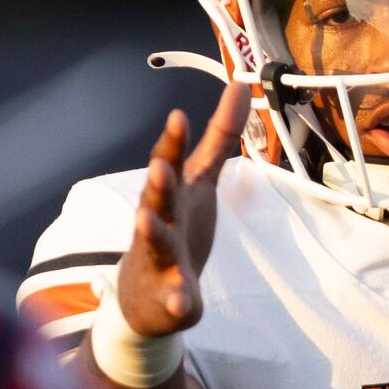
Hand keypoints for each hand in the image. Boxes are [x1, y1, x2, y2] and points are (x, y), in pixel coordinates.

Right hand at [112, 76, 248, 342]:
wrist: (148, 298)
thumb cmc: (177, 229)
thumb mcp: (200, 182)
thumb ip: (220, 138)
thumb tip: (242, 85)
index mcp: (170, 194)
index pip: (170, 163)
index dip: (173, 142)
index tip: (178, 116)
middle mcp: (159, 222)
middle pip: (157, 199)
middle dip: (156, 182)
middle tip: (159, 165)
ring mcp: (159, 260)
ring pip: (154, 244)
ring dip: (151, 233)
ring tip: (147, 220)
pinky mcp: (167, 297)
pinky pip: (171, 299)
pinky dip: (176, 299)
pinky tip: (183, 303)